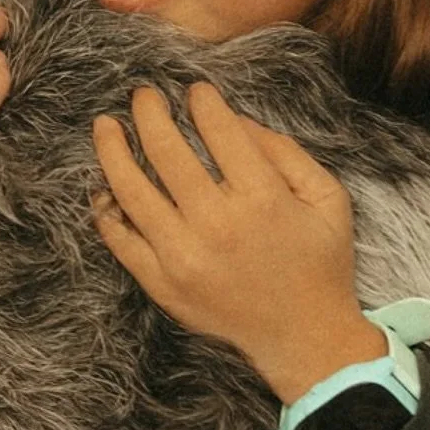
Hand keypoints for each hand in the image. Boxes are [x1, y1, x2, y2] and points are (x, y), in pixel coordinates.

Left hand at [92, 83, 382, 401]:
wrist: (303, 338)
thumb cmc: (319, 263)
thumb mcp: (326, 197)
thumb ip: (283, 151)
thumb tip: (231, 120)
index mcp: (262, 198)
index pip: (218, 132)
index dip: (202, 103)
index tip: (194, 91)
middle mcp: (217, 224)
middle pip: (166, 152)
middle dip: (149, 113)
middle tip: (142, 95)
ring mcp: (183, 257)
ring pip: (131, 191)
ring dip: (112, 151)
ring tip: (105, 126)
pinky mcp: (162, 284)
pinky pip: (120, 240)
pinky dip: (106, 210)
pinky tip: (102, 185)